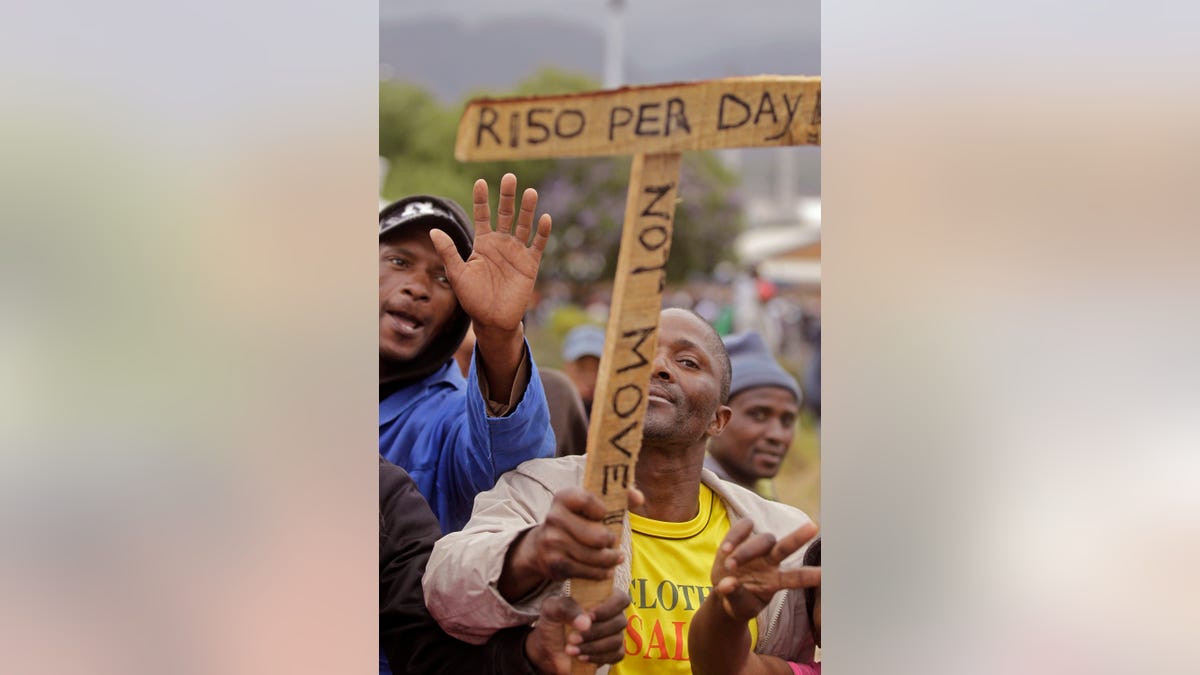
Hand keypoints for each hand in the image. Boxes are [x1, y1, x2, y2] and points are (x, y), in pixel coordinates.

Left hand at [429, 173, 551, 332]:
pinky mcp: (530, 264)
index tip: (480, 182)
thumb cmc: (472, 298)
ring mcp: (516, 252)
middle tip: (509, 177)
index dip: (481, 199)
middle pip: (505, 214)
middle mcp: (501, 243)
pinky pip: (537, 244)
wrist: (492, 320)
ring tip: (530, 192)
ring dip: (527, 209)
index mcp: (482, 243)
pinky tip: (544, 218)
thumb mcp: (457, 274)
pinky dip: (542, 232)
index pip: (482, 215)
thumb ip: (448, 252)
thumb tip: (433, 230)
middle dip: (507, 196)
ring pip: (523, 225)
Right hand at [500, 488, 623, 600]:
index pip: (587, 500)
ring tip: (616, 557)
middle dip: (611, 541)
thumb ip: (619, 497)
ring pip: (594, 556)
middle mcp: (554, 517)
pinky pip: (586, 571)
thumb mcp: (591, 505)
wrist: (541, 545)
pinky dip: (600, 572)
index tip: (605, 514)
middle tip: (614, 542)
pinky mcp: (554, 563)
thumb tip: (639, 497)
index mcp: (563, 497)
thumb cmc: (577, 521)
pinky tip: (606, 570)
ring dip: (610, 559)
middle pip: (597, 536)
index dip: (602, 510)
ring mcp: (552, 542)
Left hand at [524, 591, 630, 674]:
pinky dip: (598, 658)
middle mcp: (612, 615)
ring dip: (593, 647)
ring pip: (616, 640)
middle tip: (572, 638)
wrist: (548, 648)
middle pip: (619, 621)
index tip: (590, 616)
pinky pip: (615, 656)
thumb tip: (585, 622)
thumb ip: (566, 609)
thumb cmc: (553, 622)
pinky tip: (581, 657)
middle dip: (595, 632)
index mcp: (601, 598)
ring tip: (571, 649)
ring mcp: (614, 634)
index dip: (609, 608)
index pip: (620, 598)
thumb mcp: (552, 609)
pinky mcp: (612, 652)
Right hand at [710, 520, 819, 621]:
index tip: (825, 575)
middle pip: (786, 547)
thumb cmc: (737, 602)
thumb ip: (735, 596)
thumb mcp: (738, 607)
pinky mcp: (741, 538)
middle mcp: (770, 562)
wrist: (723, 590)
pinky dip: (735, 535)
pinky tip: (726, 549)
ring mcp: (757, 549)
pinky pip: (743, 527)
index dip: (808, 576)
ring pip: (762, 539)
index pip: (795, 578)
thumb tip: (727, 583)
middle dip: (798, 538)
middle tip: (813, 527)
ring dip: (746, 551)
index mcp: (775, 582)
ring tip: (730, 566)